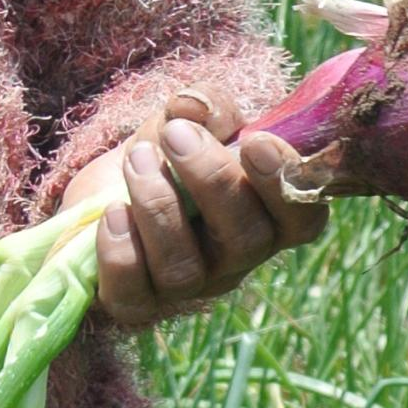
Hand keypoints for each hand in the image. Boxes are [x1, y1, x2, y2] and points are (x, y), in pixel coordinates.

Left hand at [58, 81, 330, 328]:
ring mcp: (189, 285)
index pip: (302, 217)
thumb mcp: (186, 120)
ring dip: (158, 205)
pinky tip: (112, 212)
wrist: (104, 194)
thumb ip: (203, 107)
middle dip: (210, 180)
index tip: (255, 140)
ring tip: (137, 159)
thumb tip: (191, 106)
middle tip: (174, 135)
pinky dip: (121, 249)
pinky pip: (134, 291)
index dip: (287, 184)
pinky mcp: (137, 301)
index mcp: (265, 214)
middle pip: (246, 239)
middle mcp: (235, 258)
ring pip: (185, 266)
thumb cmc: (165, 156)